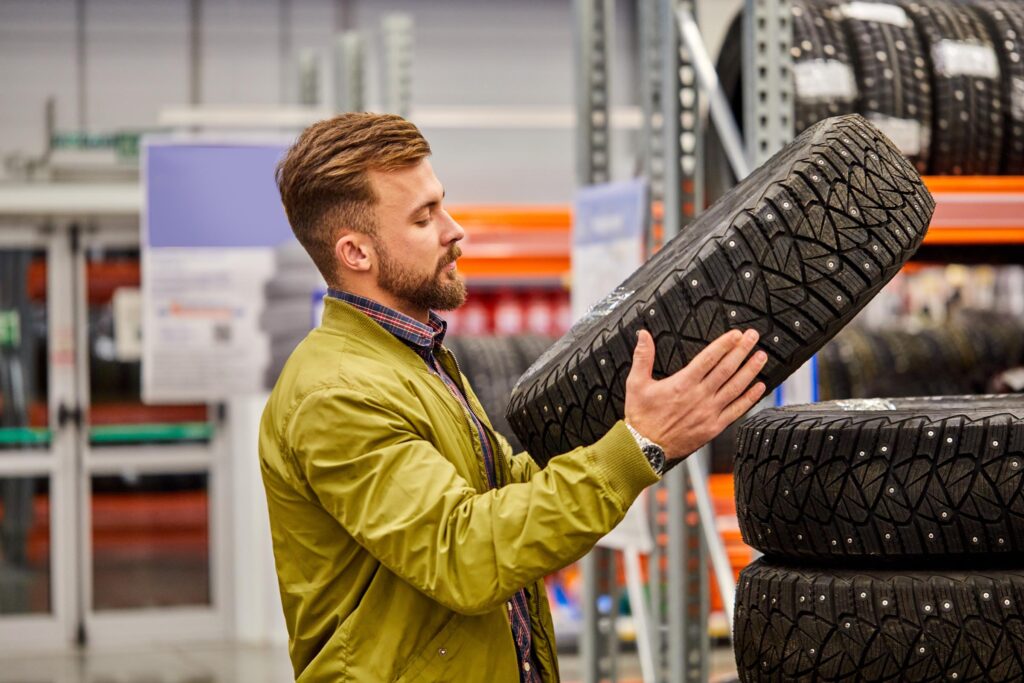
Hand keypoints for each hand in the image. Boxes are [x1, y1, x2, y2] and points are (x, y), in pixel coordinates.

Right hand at [624, 328, 766, 459]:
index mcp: (682, 383)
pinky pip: (736, 410)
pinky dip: (749, 398)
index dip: (724, 344)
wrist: (645, 448)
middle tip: (753, 337)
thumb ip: (643, 357)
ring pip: (735, 387)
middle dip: (741, 351)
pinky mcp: (714, 427)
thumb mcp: (636, 383)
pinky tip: (759, 388)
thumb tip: (643, 335)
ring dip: (750, 370)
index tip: (736, 334)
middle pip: (726, 369)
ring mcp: (709, 412)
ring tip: (761, 357)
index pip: (708, 358)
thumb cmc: (641, 417)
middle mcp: (699, 396)